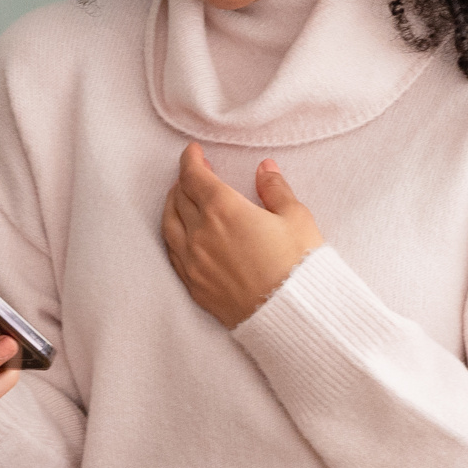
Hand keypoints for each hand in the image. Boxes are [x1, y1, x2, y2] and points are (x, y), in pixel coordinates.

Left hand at [160, 143, 322, 327]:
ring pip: (169, 225)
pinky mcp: (195, 286)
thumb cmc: (298, 264)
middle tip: (194, 172)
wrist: (292, 315)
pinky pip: (173, 253)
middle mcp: (200, 234)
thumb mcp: (296, 218)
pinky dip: (172, 234)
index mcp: (223, 209)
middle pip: (179, 198)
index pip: (194, 176)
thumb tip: (265, 169)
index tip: (193, 151)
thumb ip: (275, 189)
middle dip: (184, 180)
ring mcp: (194, 262)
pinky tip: (180, 233)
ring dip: (172, 205)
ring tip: (181, 198)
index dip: (190, 160)